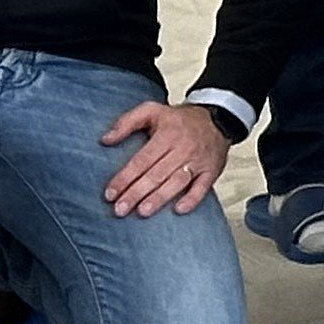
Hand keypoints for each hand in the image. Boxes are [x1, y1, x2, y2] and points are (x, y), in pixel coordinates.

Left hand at [99, 100, 226, 217]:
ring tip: (142, 212)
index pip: (142, 159)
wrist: (217, 118)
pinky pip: (203, 187)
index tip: (110, 193)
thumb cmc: (180, 119)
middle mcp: (183, 148)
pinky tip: (179, 210)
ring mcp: (198, 161)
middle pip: (156, 174)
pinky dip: (192, 199)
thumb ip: (127, 122)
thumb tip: (105, 140)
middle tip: (119, 209)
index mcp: (167, 134)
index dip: (125, 177)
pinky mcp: (211, 170)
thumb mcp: (152, 110)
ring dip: (159, 198)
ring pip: (176, 181)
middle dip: (136, 193)